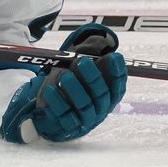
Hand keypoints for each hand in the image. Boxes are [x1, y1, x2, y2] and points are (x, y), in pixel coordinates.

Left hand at [0, 23, 126, 142]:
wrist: (55, 111)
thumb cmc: (73, 86)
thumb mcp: (81, 71)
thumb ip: (90, 57)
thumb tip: (99, 40)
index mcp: (109, 96)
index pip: (118, 86)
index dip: (118, 72)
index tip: (115, 57)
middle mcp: (100, 108)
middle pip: (101, 95)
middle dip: (93, 78)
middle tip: (83, 61)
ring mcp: (85, 119)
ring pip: (84, 106)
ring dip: (75, 90)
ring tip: (65, 75)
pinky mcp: (68, 126)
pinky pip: (64, 116)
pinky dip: (57, 103)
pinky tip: (49, 90)